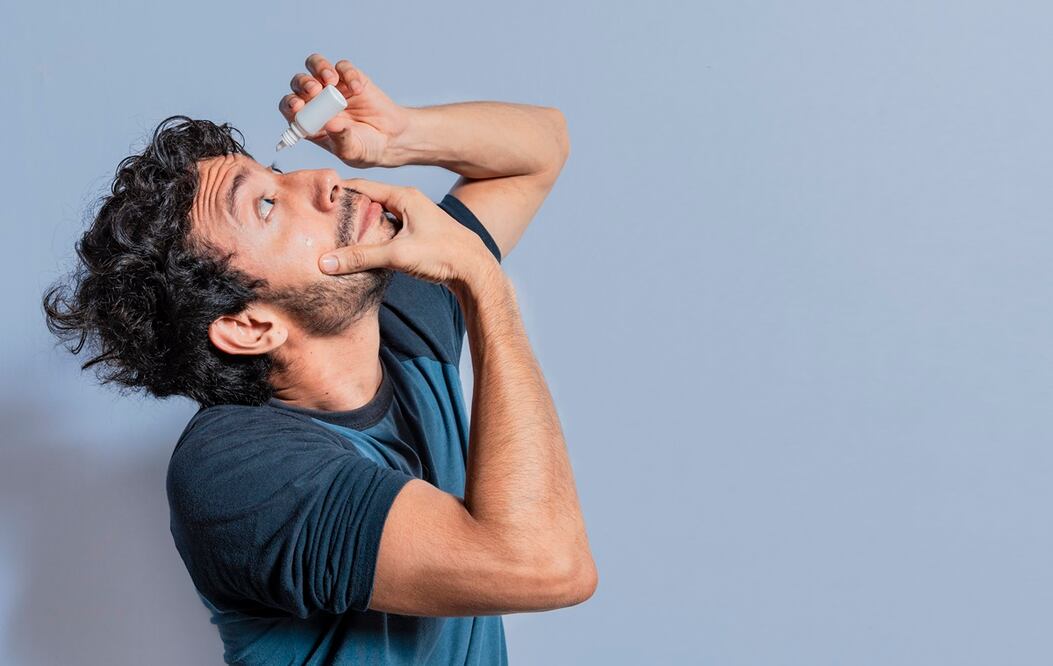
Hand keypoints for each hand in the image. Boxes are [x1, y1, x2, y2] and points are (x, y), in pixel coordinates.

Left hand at [279, 54, 410, 167]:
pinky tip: (357, 89)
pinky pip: (344, 68)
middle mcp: (316, 100)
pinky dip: (348, 74)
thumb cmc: (364, 148)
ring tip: (331, 80)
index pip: (289, 106)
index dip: (290, 103)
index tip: (297, 106)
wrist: (389, 139)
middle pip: (299, 82)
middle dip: (303, 84)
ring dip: (320, 69)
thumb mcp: (350, 150)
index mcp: (309, 120)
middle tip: (314, 90)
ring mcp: (333, 87)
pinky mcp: (350, 78)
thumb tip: (330, 124)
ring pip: (316, 66)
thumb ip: (340, 139)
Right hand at [317, 179, 497, 287]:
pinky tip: (362, 249)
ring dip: (361, 226)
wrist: (476, 271)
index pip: (363, 187)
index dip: (339, 192)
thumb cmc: (443, 254)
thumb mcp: (398, 254)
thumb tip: (326, 262)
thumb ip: (361, 257)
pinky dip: (374, 237)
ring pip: (379, 218)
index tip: (316, 199)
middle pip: (370, 202)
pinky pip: (388, 231)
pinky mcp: (417, 234)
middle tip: (321, 219)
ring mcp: (414, 218)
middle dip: (347, 210)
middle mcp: (409, 202)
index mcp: (404, 197)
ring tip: (336, 235)